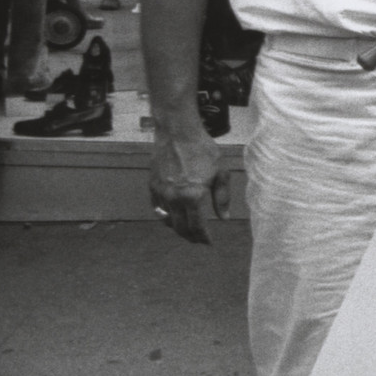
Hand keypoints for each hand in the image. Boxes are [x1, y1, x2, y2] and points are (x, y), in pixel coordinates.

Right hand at [149, 122, 227, 243]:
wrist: (178, 133)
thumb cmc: (203, 150)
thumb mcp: (221, 173)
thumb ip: (222, 198)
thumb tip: (223, 218)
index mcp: (193, 196)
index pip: (197, 226)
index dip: (203, 238)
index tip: (209, 243)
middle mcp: (174, 198)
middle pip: (180, 227)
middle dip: (190, 237)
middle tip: (199, 240)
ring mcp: (160, 193)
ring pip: (167, 220)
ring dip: (177, 228)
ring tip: (188, 230)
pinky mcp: (152, 186)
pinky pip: (157, 208)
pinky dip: (165, 216)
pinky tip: (173, 217)